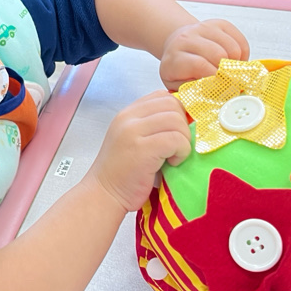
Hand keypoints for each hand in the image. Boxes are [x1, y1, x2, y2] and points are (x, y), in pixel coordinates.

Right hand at [83, 90, 191, 212]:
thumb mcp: (134, 140)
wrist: (104, 194)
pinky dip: (181, 152)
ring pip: (176, 121)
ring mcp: (133, 131)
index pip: (162, 96)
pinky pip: (175, 139)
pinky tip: (172, 163)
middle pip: (172, 104)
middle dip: (183, 125)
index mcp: (128, 113)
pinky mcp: (142, 148)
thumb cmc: (123, 173)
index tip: (178, 130)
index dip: (178, 111)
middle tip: (178, 146)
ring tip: (174, 156)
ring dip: (183, 140)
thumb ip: (153, 125)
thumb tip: (187, 119)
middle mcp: (128, 117)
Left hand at [158, 19, 249, 89]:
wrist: (178, 45)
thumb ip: (192, 90)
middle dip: (226, 71)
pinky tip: (234, 59)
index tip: (221, 86)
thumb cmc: (179, 69)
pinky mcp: (218, 23)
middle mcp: (186, 39)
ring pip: (232, 47)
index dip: (214, 77)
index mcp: (175, 57)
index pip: (199, 64)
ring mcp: (203, 28)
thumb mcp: (178, 85)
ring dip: (236, 62)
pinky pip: (239, 39)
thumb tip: (211, 94)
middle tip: (228, 80)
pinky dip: (243, 53)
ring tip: (230, 70)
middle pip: (217, 53)